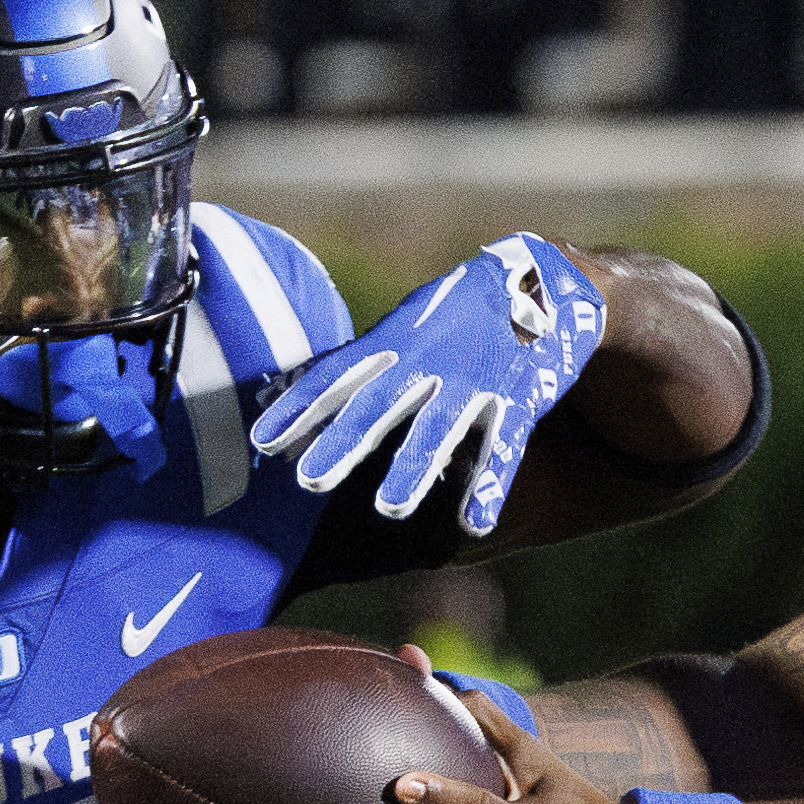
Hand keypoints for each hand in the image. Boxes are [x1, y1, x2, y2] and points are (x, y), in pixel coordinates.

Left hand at [253, 234, 602, 536]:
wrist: (541, 279)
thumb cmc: (457, 313)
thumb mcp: (404, 325)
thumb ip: (358, 362)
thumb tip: (288, 390)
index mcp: (395, 341)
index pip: (337, 375)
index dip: (299, 407)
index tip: (262, 442)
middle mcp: (428, 359)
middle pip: (378, 404)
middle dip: (343, 442)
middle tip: (309, 481)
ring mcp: (473, 378)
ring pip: (438, 426)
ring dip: (413, 466)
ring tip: (388, 509)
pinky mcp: (519, 396)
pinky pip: (503, 446)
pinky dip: (489, 485)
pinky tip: (474, 524)